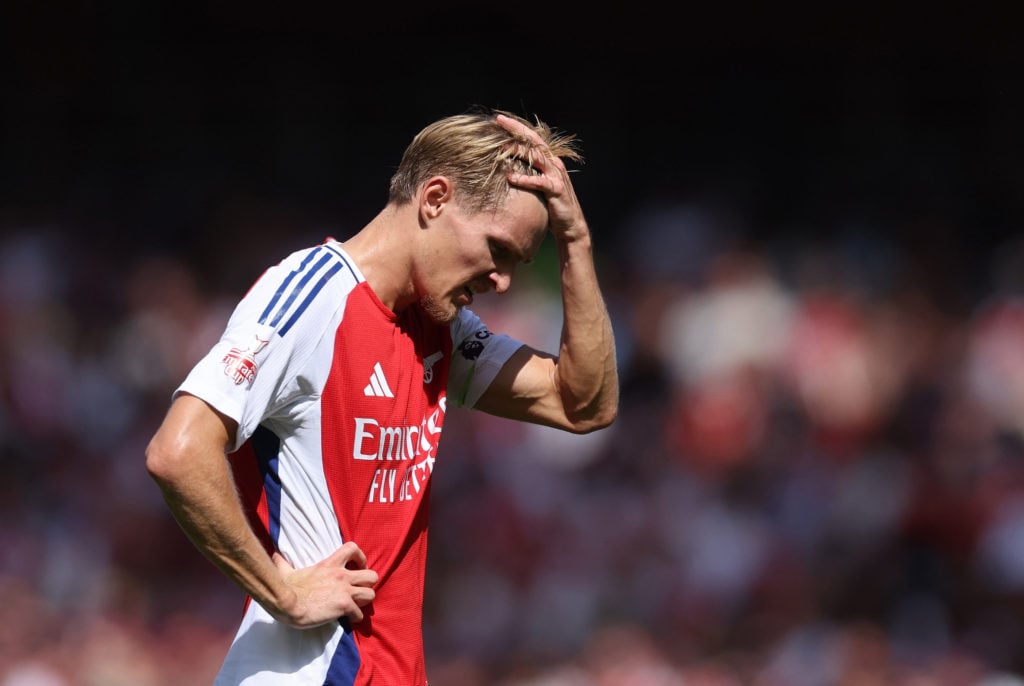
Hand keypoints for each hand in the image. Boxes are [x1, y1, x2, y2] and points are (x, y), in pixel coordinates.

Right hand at [270, 541, 377, 628]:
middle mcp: (341, 575)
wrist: (287, 603)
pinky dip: (355, 618)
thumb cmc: (286, 587)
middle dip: (368, 584)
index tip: (358, 566)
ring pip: (371, 594)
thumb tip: (274, 556)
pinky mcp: (344, 605)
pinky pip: (359, 614)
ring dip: (364, 602)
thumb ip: (283, 562)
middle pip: (372, 575)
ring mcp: (344, 590)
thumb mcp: (286, 570)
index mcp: (329, 564)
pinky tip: (349, 620)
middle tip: (359, 590)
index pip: (352, 548)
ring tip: (356, 606)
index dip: (360, 557)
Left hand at [496, 114, 588, 243]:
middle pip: (534, 141)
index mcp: (549, 161)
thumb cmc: (552, 207)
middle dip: (517, 129)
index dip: (518, 128)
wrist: (570, 226)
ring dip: (519, 151)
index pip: (532, 139)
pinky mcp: (556, 190)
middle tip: (499, 120)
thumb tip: (506, 169)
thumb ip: (528, 174)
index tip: (500, 119)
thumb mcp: (538, 186)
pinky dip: (525, 179)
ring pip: (537, 157)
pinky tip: (512, 178)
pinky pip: (539, 182)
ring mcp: (556, 176)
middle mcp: (554, 164)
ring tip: (501, 148)